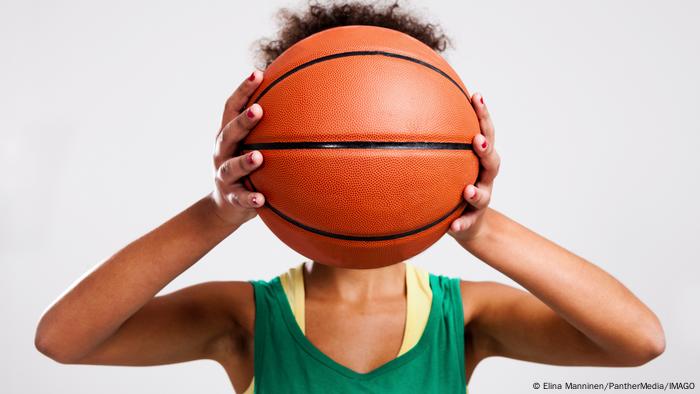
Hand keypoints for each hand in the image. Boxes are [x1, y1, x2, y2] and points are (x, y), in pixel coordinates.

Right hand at [209, 70, 265, 225]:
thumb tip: (304, 99)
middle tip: (258, 111)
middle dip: (242, 122)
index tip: (257, 74)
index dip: (242, 91)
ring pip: (231, 167)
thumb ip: (269, 127)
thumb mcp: (253, 145)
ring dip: (244, 162)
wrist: (226, 205)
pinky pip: (241, 198)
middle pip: (228, 134)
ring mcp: (224, 175)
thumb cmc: (248, 167)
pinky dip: (250, 198)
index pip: (231, 108)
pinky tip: (261, 199)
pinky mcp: (231, 198)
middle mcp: (222, 152)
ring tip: (258, 157)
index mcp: (228, 135)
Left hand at [447, 92, 500, 242]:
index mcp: (479, 160)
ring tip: (467, 190)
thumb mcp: (446, 163)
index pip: (485, 133)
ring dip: (476, 192)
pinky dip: (461, 224)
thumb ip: (436, 142)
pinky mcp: (472, 220)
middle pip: (493, 161)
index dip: (483, 115)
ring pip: (483, 195)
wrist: (466, 224)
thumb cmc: (452, 185)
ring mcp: (481, 199)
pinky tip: (453, 226)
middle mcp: (484, 178)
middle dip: (485, 149)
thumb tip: (406, 110)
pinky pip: (467, 223)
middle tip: (476, 140)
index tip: (476, 96)